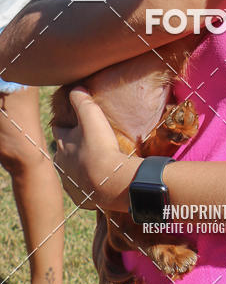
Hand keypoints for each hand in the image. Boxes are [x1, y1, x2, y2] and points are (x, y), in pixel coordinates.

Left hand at [52, 88, 141, 211]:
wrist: (109, 182)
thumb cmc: (100, 147)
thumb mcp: (91, 116)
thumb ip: (81, 99)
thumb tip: (75, 87)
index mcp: (62, 144)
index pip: (58, 129)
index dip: (64, 123)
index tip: (72, 120)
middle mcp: (61, 164)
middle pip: (62, 151)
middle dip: (71, 145)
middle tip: (85, 140)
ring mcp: (70, 182)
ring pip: (71, 170)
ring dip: (79, 164)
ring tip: (94, 160)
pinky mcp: (80, 196)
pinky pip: (81, 186)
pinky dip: (87, 181)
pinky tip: (98, 178)